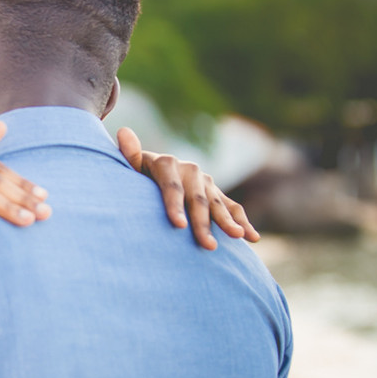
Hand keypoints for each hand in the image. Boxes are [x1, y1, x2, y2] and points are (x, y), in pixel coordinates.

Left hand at [115, 127, 258, 250]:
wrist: (153, 173)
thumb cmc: (136, 177)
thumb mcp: (130, 167)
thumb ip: (129, 155)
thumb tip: (124, 132)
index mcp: (167, 164)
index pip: (171, 187)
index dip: (175, 206)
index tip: (178, 226)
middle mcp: (189, 171)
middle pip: (197, 200)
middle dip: (202, 223)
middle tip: (207, 245)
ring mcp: (205, 182)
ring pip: (217, 204)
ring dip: (228, 221)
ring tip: (237, 236)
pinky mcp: (216, 194)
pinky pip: (232, 207)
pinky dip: (243, 221)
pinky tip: (252, 238)